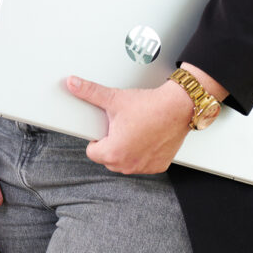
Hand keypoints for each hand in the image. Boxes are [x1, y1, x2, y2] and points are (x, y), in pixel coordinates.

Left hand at [66, 75, 193, 173]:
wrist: (177, 107)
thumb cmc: (149, 106)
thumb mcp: (115, 98)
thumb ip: (90, 92)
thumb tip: (74, 84)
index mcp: (113, 152)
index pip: (92, 152)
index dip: (96, 137)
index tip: (104, 128)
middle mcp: (128, 165)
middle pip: (108, 158)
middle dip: (111, 143)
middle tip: (120, 126)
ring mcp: (144, 167)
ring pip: (126, 162)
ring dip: (126, 150)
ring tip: (134, 129)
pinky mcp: (159, 165)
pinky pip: (143, 163)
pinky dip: (143, 153)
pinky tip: (147, 137)